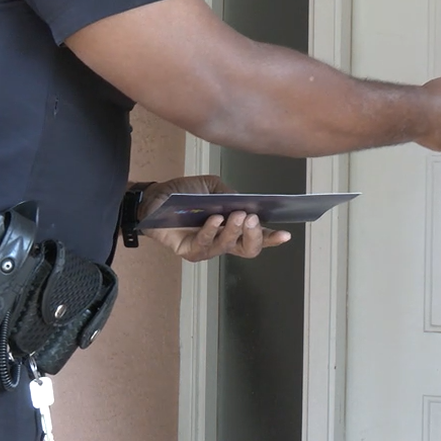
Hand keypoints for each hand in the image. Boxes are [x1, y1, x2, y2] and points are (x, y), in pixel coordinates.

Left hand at [138, 175, 291, 261]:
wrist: (154, 198)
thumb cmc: (183, 194)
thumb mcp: (212, 188)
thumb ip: (230, 195)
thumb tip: (246, 203)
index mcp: (232, 227)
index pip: (256, 237)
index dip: (271, 238)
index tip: (286, 234)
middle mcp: (222, 241)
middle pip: (248, 249)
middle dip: (255, 235)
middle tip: (252, 218)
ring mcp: (207, 249)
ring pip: (228, 246)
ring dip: (235, 231)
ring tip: (238, 215)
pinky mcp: (190, 251)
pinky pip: (205, 243)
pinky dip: (212, 230)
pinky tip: (216, 219)